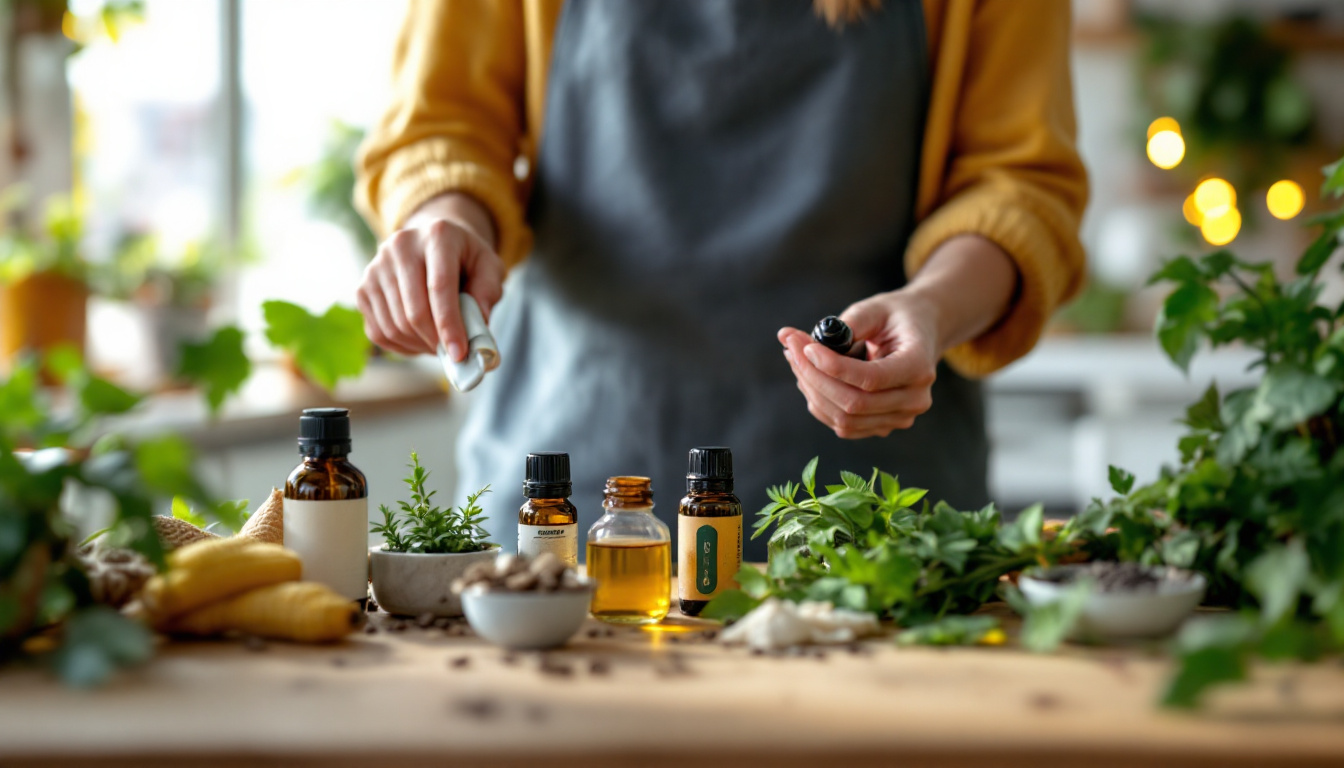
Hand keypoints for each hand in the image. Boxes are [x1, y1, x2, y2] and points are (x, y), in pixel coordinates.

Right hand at [356, 193, 503, 359]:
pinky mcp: (362, 288)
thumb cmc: (465, 260)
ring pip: (395, 325)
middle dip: (435, 340)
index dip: (450, 324)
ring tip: (438, 343)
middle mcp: (401, 245)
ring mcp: (376, 267)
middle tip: (452, 353)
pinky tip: (419, 340)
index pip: (440, 286)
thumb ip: (488, 293)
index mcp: (437, 235)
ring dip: (420, 345)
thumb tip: (476, 329)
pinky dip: (402, 346)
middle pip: (414, 310)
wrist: (433, 245)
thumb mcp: (489, 267)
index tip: (460, 353)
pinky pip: (379, 332)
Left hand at [778, 290, 939, 438]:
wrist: (920, 333)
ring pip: (843, 419)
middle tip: (791, 347)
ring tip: (796, 358)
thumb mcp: (876, 308)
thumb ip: (849, 323)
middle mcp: (915, 399)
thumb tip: (802, 341)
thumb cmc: (896, 317)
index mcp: (919, 366)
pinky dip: (819, 402)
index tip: (806, 346)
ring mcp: (900, 418)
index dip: (833, 366)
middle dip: (813, 376)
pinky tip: (809, 376)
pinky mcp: (882, 426)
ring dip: (811, 389)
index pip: (871, 379)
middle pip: (853, 403)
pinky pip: (843, 425)